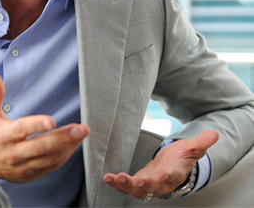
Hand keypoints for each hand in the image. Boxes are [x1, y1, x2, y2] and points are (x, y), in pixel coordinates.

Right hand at [0, 73, 89, 181]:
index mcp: (4, 135)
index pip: (22, 130)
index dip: (37, 125)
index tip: (52, 121)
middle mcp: (14, 153)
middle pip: (41, 146)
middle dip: (63, 137)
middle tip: (80, 128)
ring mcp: (23, 166)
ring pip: (49, 158)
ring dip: (68, 146)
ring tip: (82, 134)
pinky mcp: (30, 174)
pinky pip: (50, 167)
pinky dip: (64, 156)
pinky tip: (74, 145)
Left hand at [103, 130, 218, 199]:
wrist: (172, 167)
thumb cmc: (181, 158)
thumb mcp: (191, 148)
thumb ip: (201, 142)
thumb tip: (214, 133)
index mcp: (175, 173)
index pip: (174, 176)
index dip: (169, 176)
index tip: (164, 174)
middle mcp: (162, 182)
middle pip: (154, 187)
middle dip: (143, 185)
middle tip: (133, 181)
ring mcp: (149, 184)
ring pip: (138, 190)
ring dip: (125, 186)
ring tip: (114, 179)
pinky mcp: (138, 183)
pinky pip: (127, 187)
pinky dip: (117, 184)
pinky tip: (108, 178)